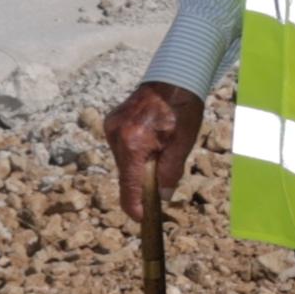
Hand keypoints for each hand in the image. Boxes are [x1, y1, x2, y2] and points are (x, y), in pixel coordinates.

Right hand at [103, 79, 205, 223]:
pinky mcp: (112, 122)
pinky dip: (135, 152)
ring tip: (160, 150)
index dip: (135, 206)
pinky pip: (122, 148)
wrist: (173, 76)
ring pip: (123, 162)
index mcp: (134, 143)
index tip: (142, 217)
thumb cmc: (182, 107)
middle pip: (125, 175)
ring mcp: (111, 128)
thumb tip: (162, 197)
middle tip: (163, 179)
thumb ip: (170, 172)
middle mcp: (117, 136)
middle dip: (142, 182)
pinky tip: (151, 141)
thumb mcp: (183, 143)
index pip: (128, 186)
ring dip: (139, 166)